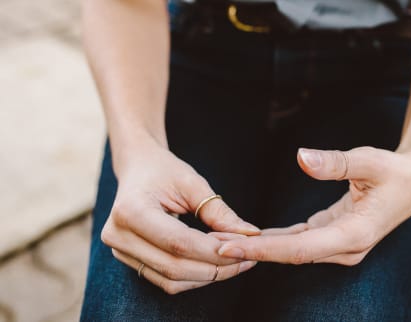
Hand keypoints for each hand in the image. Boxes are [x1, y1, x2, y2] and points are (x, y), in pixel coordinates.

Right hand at [101, 138, 259, 293]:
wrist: (138, 168)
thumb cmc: (164, 171)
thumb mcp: (192, 183)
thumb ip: (218, 211)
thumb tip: (249, 235)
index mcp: (130, 211)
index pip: (178, 242)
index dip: (213, 250)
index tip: (244, 247)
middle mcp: (118, 236)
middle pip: (174, 267)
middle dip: (216, 266)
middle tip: (246, 256)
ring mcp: (120, 251)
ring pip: (171, 280)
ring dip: (208, 275)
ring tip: (234, 260)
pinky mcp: (129, 260)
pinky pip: (166, 280)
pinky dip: (194, 276)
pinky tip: (215, 263)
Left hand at [217, 146, 410, 264]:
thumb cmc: (394, 170)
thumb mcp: (369, 160)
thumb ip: (335, 161)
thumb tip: (301, 157)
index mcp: (353, 235)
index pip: (299, 248)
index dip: (263, 249)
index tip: (229, 247)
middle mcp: (344, 248)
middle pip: (291, 255)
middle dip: (253, 252)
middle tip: (214, 245)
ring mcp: (339, 245)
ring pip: (293, 251)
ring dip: (260, 248)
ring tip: (226, 242)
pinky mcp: (333, 236)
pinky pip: (299, 243)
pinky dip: (275, 241)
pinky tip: (253, 238)